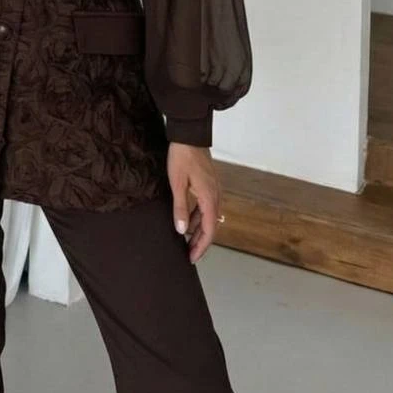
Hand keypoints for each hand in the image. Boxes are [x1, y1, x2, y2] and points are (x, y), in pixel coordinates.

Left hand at [167, 143, 222, 263]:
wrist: (189, 134)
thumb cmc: (182, 156)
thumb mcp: (177, 183)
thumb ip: (180, 208)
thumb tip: (182, 231)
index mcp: (209, 198)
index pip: (209, 229)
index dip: (201, 246)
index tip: (192, 258)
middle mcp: (215, 196)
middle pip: (211, 226)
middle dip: (200, 242)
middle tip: (189, 255)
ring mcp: (213, 190)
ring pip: (208, 217)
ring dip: (198, 230)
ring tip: (186, 241)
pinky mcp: (208, 185)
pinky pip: (205, 207)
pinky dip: (197, 217)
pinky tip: (187, 221)